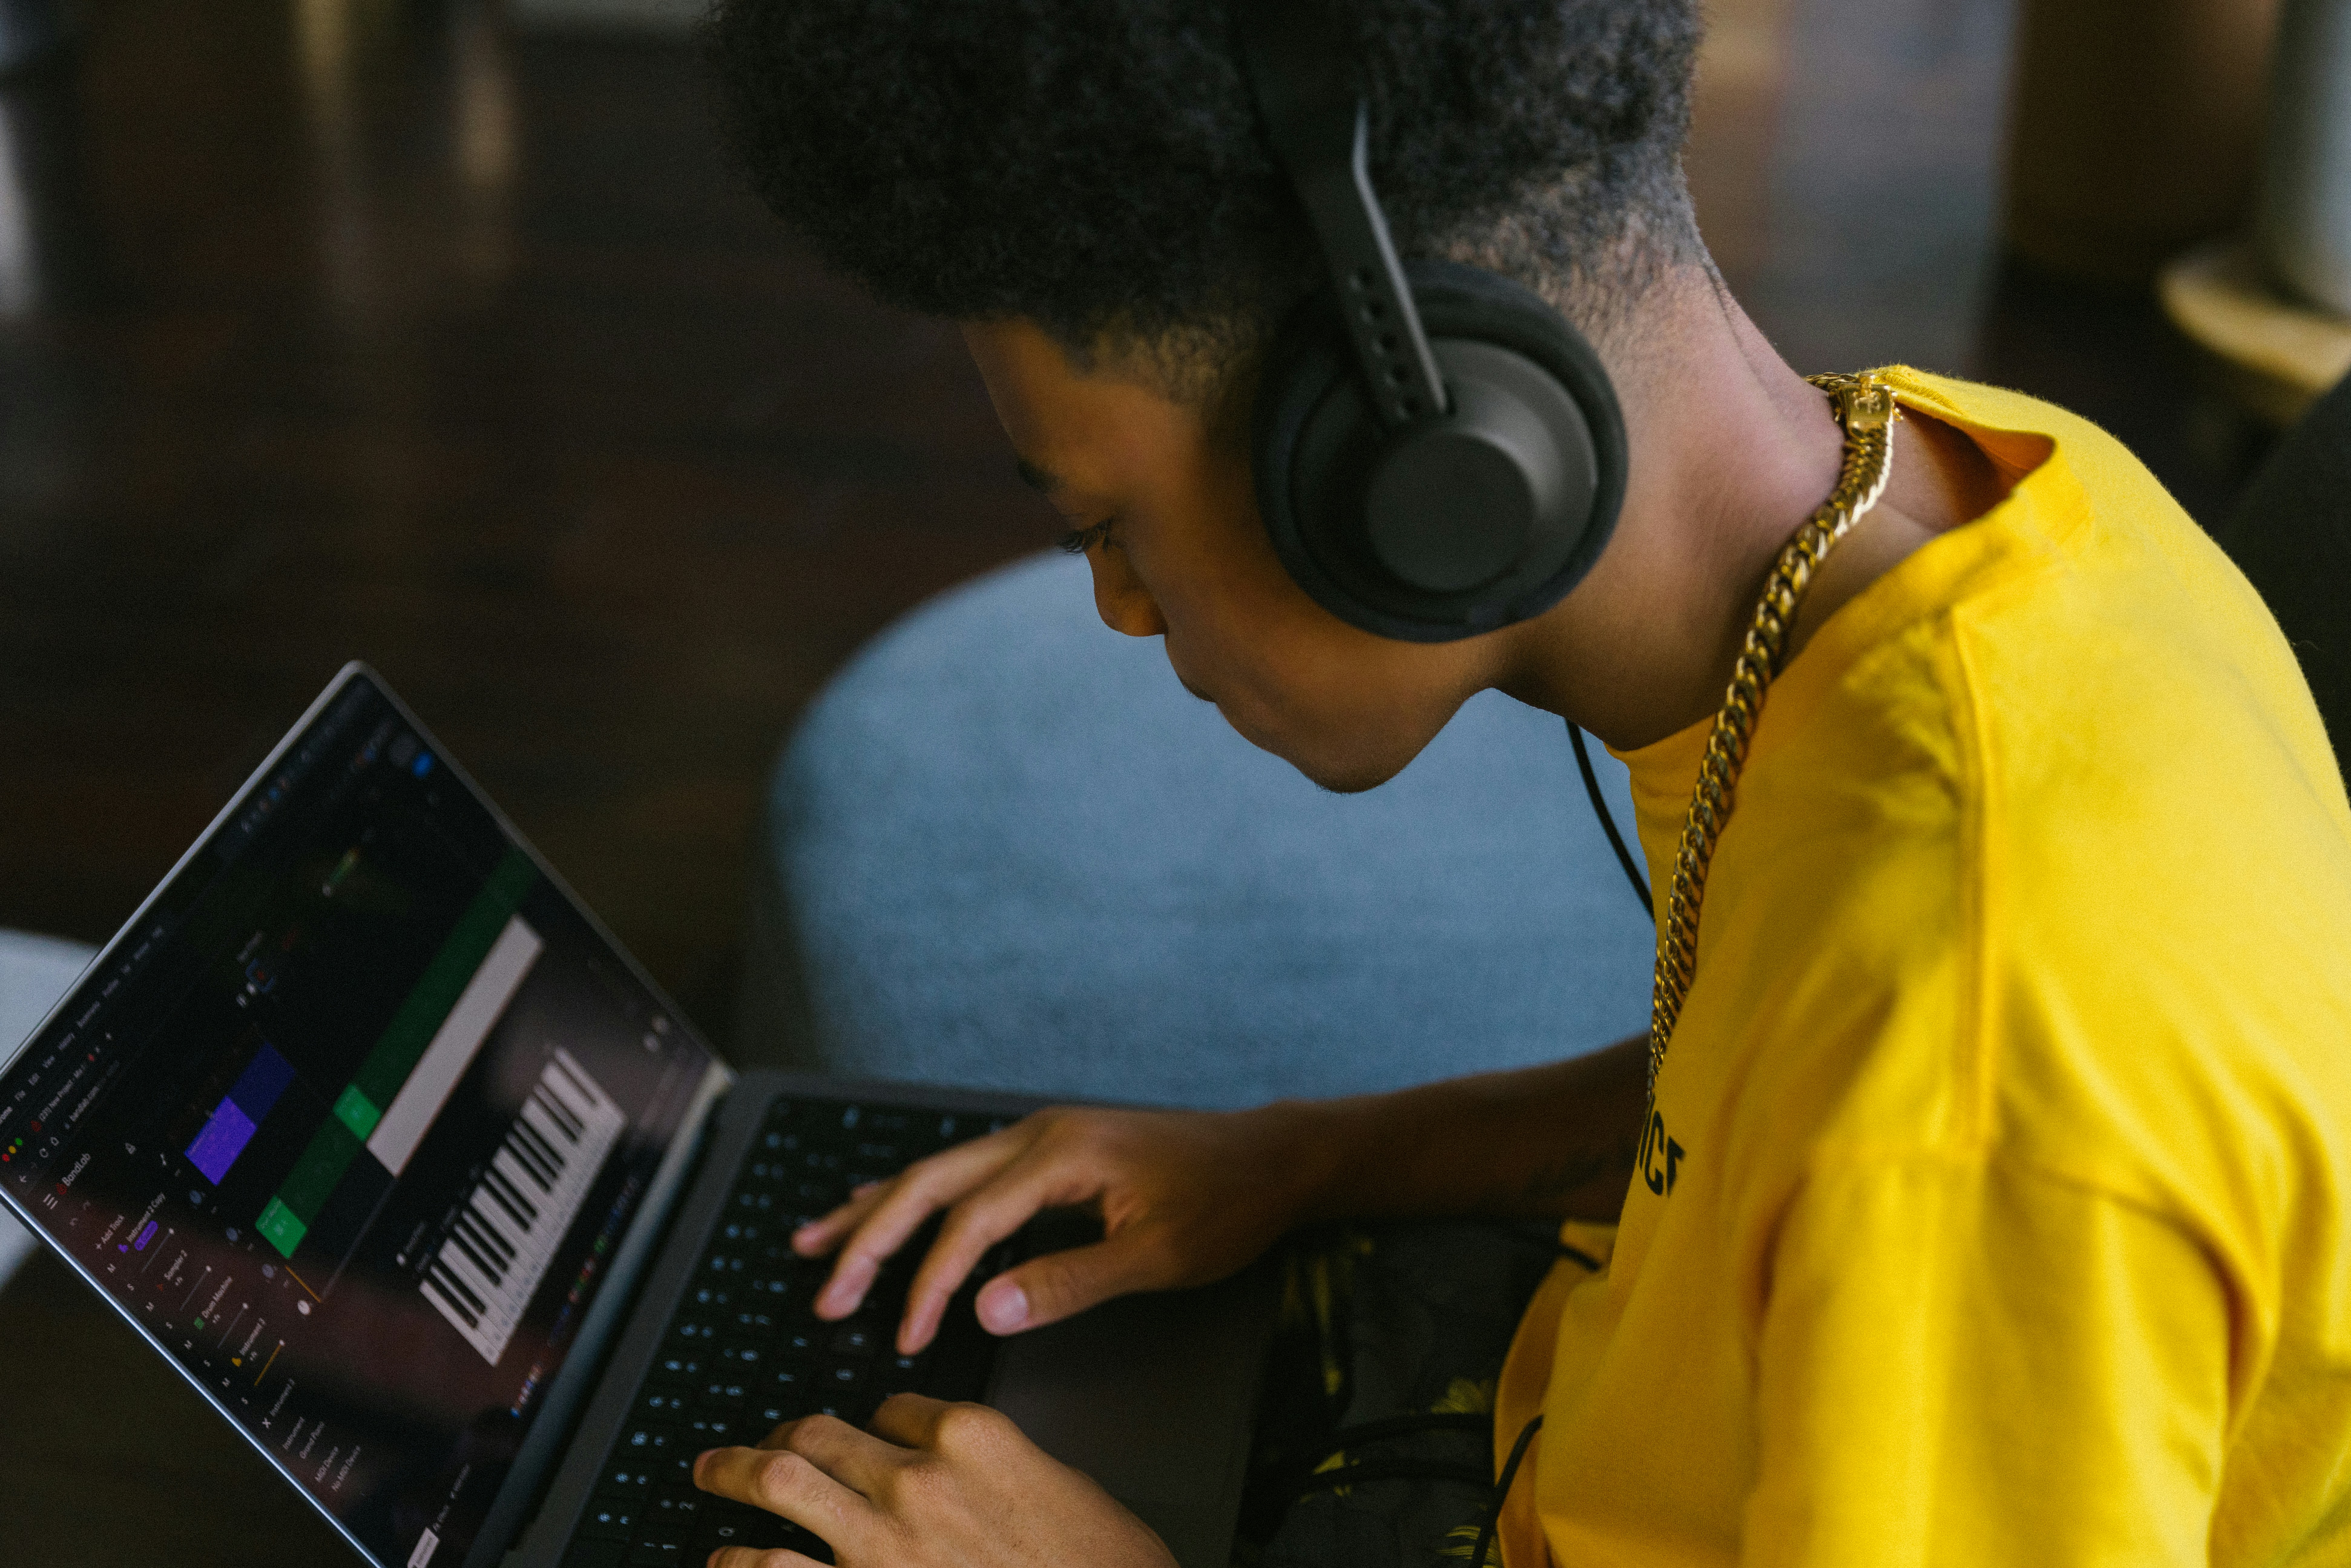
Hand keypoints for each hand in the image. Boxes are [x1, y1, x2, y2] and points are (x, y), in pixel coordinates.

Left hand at [693, 1394, 1174, 1567]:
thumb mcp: (1064, 1494)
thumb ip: (1005, 1468)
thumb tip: (971, 1470)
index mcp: (973, 1437)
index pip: (896, 1408)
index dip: (874, 1423)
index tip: (863, 1438)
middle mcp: (917, 1478)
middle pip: (823, 1433)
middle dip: (783, 1433)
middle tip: (755, 1443)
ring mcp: (880, 1541)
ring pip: (780, 1483)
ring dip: (735, 1473)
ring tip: (712, 1473)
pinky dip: (737, 1563)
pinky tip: (724, 1561)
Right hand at [794, 1103, 1322, 1352]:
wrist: (1268, 1157)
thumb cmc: (1223, 1203)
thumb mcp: (1158, 1255)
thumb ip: (1070, 1282)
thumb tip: (985, 1308)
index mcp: (1061, 1156)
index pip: (970, 1223)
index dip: (930, 1281)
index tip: (907, 1333)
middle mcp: (1038, 1135)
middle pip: (929, 1182)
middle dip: (870, 1238)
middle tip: (823, 1291)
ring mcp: (1039, 1137)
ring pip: (936, 1170)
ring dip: (875, 1208)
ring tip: (814, 1240)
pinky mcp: (1046, 1149)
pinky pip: (962, 1171)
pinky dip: (913, 1194)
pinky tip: (883, 1206)